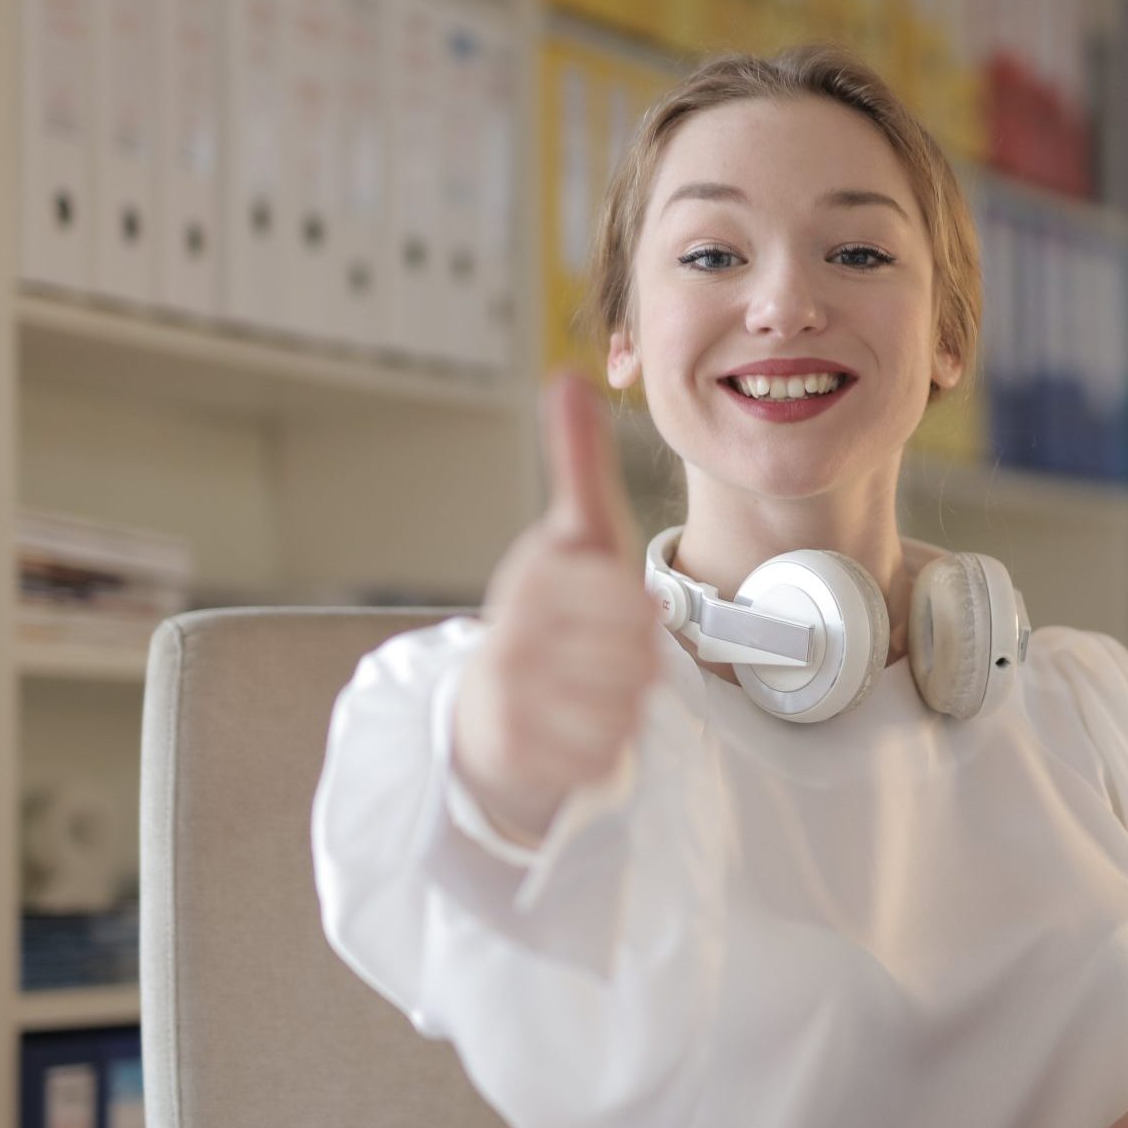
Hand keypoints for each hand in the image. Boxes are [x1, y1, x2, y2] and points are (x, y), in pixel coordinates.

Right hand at [450, 371, 657, 845]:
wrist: (488, 710)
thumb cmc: (553, 613)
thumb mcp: (575, 535)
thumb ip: (579, 462)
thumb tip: (566, 373)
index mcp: (533, 576)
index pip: (629, 603)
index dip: (638, 617)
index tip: (618, 616)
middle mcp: (510, 634)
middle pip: (635, 659)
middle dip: (637, 665)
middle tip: (610, 662)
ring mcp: (507, 696)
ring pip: (623, 708)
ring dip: (624, 707)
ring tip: (593, 692)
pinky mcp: (513, 752)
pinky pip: (602, 754)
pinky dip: (606, 748)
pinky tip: (580, 729)